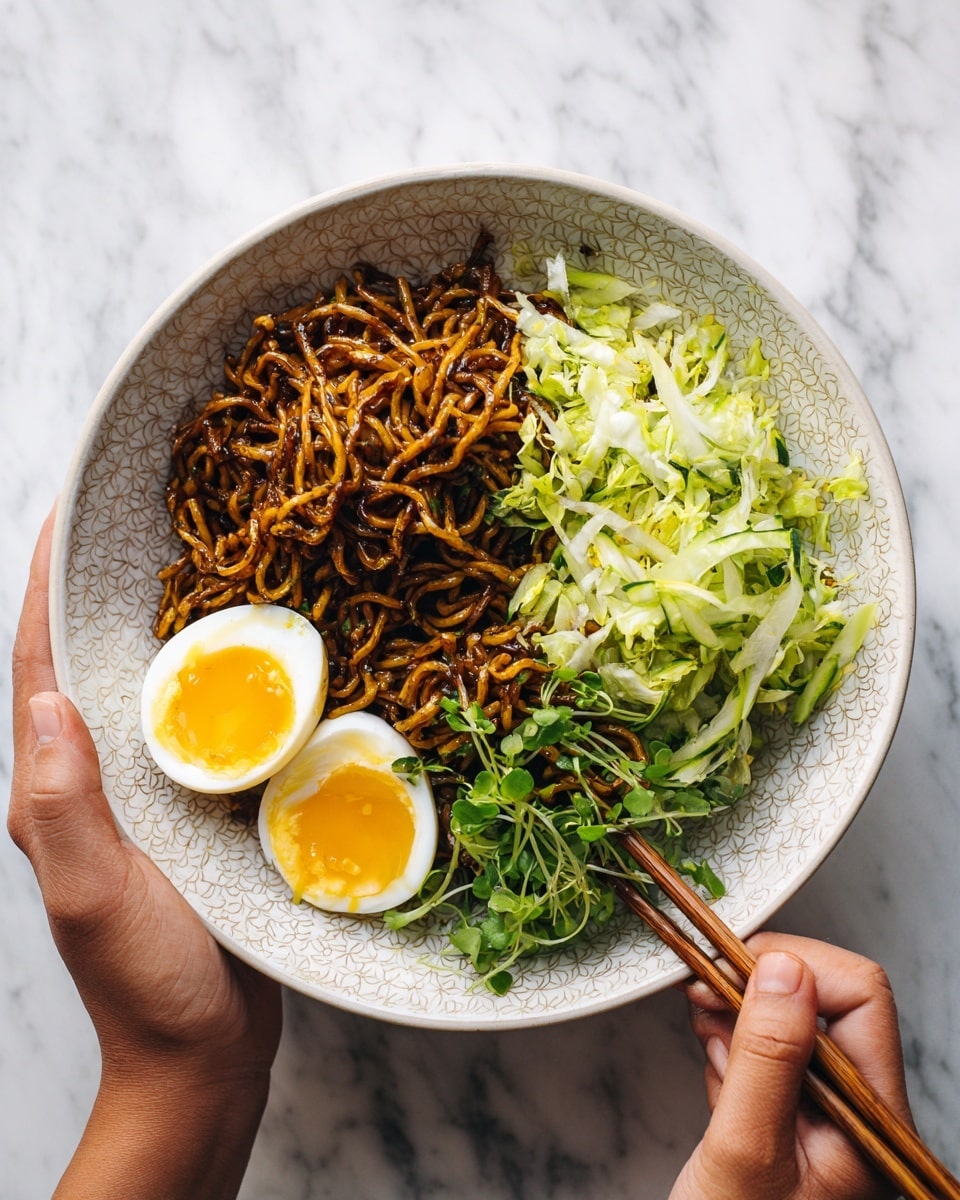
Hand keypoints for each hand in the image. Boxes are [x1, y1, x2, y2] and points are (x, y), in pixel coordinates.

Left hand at [9, 508, 282, 1199]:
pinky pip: (199, 730)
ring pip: (147, 692)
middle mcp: (91, 783)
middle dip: (100, 590)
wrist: (202, 1052)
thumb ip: (63, 804)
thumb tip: (46, 697)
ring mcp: (145, 797)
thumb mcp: (96, 895)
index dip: (44, 590)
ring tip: (205, 567)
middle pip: (86, 666)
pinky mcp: (195, 813)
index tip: (64, 516)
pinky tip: (255, 659)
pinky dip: (215, 683)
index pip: (37, 671)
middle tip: (144, 521)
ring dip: (161, 628)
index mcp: (54, 791)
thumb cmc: (148, 983)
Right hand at [670, 933, 913, 1199]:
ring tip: (702, 1025)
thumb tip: (784, 967)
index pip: (859, 997)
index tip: (729, 970)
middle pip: (827, 999)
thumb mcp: (743, 1151)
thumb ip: (767, 1057)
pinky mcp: (789, 1117)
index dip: (795, 967)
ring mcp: (823, 1115)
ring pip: (793, 1021)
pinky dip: (732, 1041)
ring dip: (741, 1011)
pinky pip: (768, 1052)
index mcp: (869, 1118)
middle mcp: (857, 1110)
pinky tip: (711, 1057)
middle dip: (760, 984)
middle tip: (702, 989)